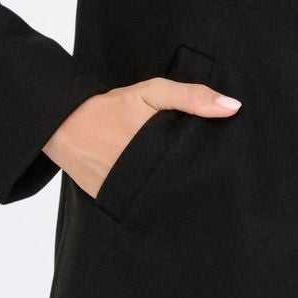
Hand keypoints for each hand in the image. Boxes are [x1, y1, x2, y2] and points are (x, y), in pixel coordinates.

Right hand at [44, 75, 241, 199]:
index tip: (226, 165)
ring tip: (186, 187)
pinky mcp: (111, 203)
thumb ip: (191, 97)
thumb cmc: (111, 107)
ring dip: (171, 193)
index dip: (211, 168)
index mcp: (159, 154)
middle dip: (193, 183)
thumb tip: (233, 107)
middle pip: (181, 188)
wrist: (63, 124)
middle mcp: (144, 180)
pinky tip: (157, 190)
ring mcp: (126, 195)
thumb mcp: (152, 93)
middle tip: (209, 178)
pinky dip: (148, 198)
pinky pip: (138, 205)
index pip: (196, 170)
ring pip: (161, 200)